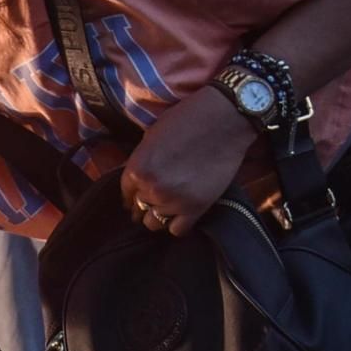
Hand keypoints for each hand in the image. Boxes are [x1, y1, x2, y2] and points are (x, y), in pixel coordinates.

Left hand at [120, 87, 260, 236]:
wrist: (223, 120)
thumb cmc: (187, 120)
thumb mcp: (152, 137)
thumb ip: (142, 162)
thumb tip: (139, 178)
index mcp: (136, 169)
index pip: (126, 194)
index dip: (132, 196)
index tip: (137, 198)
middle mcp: (151, 189)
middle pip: (140, 209)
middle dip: (145, 205)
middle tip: (156, 201)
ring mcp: (173, 201)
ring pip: (156, 223)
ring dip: (161, 215)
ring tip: (171, 206)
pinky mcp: (196, 208)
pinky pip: (178, 230)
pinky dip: (179, 224)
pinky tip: (183, 214)